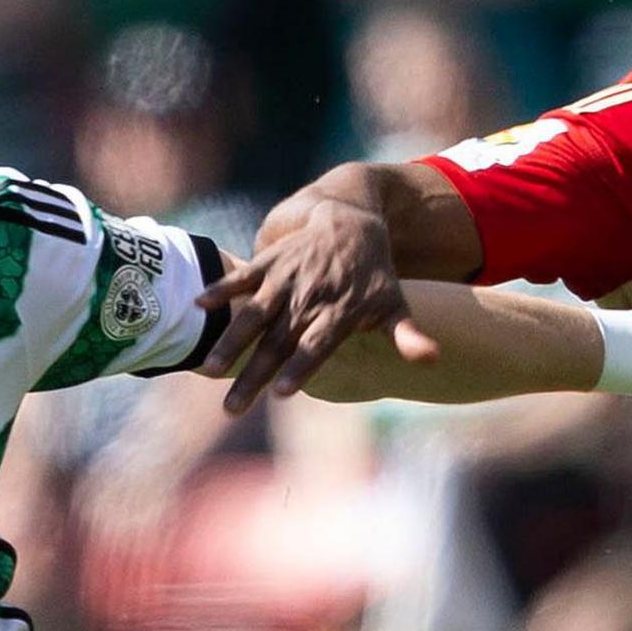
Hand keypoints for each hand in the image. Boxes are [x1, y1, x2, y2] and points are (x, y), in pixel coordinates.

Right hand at [196, 180, 438, 414]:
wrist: (353, 220)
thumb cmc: (374, 275)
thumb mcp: (395, 303)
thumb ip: (407, 335)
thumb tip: (432, 360)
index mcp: (339, 312)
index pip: (317, 345)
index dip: (300, 367)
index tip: (282, 393)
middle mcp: (309, 296)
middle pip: (278, 342)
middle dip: (255, 375)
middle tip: (232, 410)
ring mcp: (286, 278)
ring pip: (255, 313)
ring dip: (231, 340)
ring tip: (211, 370)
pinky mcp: (268, 262)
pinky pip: (243, 276)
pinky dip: (221, 288)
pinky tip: (199, 306)